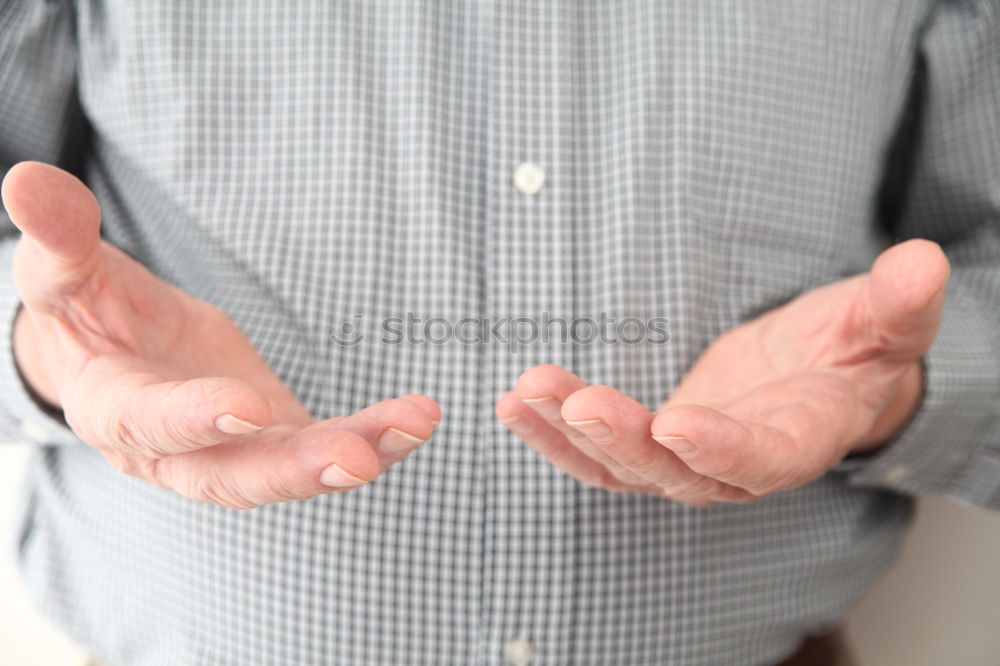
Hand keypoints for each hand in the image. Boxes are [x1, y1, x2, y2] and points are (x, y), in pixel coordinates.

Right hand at [2, 161, 439, 508]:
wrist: (115, 355)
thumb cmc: (89, 314)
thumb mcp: (67, 274)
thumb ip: (59, 239)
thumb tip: (23, 179)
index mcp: (115, 410)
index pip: (152, 422)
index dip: (195, 418)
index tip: (247, 406)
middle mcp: (173, 452)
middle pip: (231, 476)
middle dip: (293, 468)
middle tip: (358, 457)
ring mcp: (229, 453)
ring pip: (288, 471)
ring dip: (355, 455)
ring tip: (415, 426)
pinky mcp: (271, 440)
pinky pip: (322, 448)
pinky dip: (371, 440)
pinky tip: (415, 423)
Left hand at [496, 240, 947, 505]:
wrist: (819, 379)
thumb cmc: (850, 352)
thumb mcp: (881, 322)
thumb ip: (896, 304)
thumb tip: (922, 262)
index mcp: (796, 441)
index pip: (759, 458)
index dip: (721, 448)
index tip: (676, 423)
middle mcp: (735, 467)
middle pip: (673, 472)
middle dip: (621, 440)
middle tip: (574, 402)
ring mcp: (687, 464)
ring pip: (621, 469)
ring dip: (569, 436)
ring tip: (524, 395)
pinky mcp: (652, 447)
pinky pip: (597, 454)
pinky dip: (555, 434)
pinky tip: (515, 403)